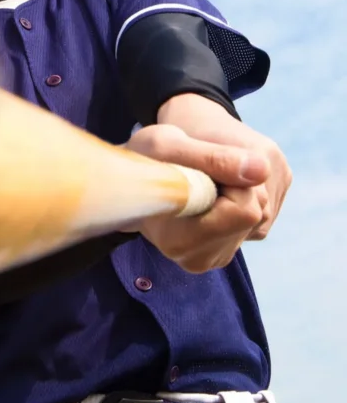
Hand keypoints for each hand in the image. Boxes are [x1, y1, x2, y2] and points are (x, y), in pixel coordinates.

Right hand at [123, 97, 290, 273]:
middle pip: (257, 211)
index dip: (230, 179)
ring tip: (203, 182)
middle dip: (237, 184)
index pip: (244, 210)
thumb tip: (261, 170)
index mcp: (180, 242)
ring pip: (264, 212)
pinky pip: (263, 215)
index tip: (200, 168)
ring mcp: (218, 256)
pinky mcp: (231, 249)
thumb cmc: (145, 158)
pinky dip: (244, 195)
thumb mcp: (166, 143)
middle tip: (199, 173)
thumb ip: (213, 157)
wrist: (138, 174)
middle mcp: (200, 258)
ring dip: (241, 187)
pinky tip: (213, 192)